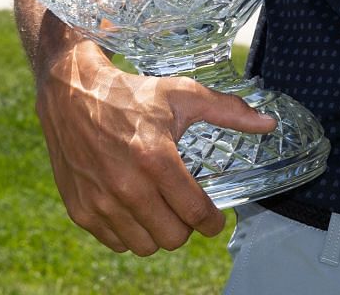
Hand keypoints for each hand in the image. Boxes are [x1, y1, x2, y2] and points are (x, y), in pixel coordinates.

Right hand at [34, 38, 273, 253]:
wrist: (71, 93)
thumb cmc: (132, 94)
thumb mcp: (183, 94)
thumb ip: (228, 111)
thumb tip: (268, 123)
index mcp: (156, 158)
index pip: (196, 214)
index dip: (213, 222)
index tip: (215, 219)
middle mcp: (127, 185)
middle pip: (173, 237)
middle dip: (185, 225)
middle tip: (184, 207)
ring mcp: (101, 201)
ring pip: (146, 246)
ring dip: (157, 232)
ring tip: (158, 207)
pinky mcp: (81, 210)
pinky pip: (117, 242)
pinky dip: (129, 232)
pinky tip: (132, 206)